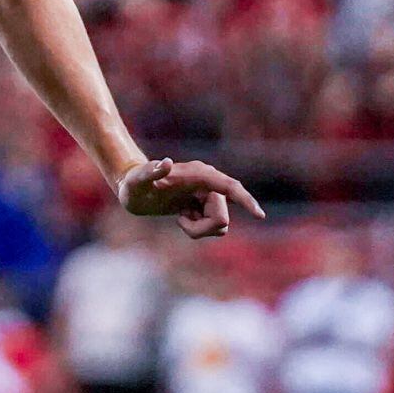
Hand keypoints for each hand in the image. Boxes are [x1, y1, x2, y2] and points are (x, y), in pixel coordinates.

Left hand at [117, 157, 263, 240]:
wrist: (134, 190)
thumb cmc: (133, 184)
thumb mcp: (137, 181)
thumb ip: (149, 172)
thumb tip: (164, 163)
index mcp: (199, 175)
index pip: (229, 186)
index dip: (245, 200)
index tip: (259, 215)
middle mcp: (209, 183)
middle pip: (222, 217)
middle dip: (202, 228)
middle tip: (179, 220)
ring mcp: (208, 194)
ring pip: (219, 224)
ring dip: (200, 229)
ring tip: (179, 218)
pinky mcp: (205, 205)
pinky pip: (213, 226)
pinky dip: (198, 229)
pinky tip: (183, 217)